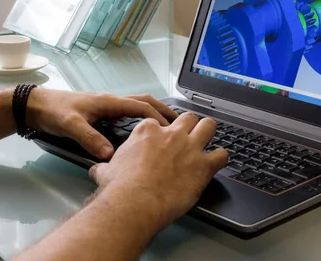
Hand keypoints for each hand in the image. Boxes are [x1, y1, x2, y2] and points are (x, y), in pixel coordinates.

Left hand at [25, 88, 177, 159]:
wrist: (34, 106)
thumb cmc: (53, 111)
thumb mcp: (71, 125)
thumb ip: (90, 139)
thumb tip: (110, 154)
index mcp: (108, 102)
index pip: (140, 107)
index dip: (157, 118)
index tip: (171, 130)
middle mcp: (110, 101)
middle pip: (143, 102)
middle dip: (162, 110)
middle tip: (179, 122)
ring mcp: (105, 106)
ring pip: (136, 106)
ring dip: (152, 113)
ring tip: (166, 126)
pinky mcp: (100, 112)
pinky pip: (126, 113)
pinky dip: (139, 118)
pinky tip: (141, 131)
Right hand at [89, 113, 227, 231]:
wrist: (135, 202)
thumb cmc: (120, 188)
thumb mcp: (106, 171)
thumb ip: (105, 166)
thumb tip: (98, 169)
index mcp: (147, 132)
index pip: (158, 121)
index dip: (161, 131)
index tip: (161, 140)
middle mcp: (171, 134)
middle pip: (187, 118)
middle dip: (188, 125)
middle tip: (187, 136)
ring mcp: (189, 148)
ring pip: (209, 126)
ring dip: (209, 132)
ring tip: (207, 139)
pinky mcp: (203, 166)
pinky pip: (221, 155)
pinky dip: (221, 158)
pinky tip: (218, 162)